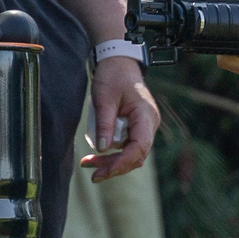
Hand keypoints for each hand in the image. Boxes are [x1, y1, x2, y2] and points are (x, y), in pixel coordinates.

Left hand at [81, 58, 159, 180]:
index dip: (122, 163)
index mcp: (146, 115)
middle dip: (115, 166)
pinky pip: (128, 146)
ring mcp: (145, 126)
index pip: (139, 147)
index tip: (103, 171)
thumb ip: (105, 123)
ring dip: (113, 162)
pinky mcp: (137, 127)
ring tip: (89, 164)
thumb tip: (103, 149)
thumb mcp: (104, 98)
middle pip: (136, 155)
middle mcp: (150, 123)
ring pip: (132, 153)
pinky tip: (97, 155)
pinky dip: (114, 153)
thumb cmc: (113, 76)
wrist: (119, 63)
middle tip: (93, 174)